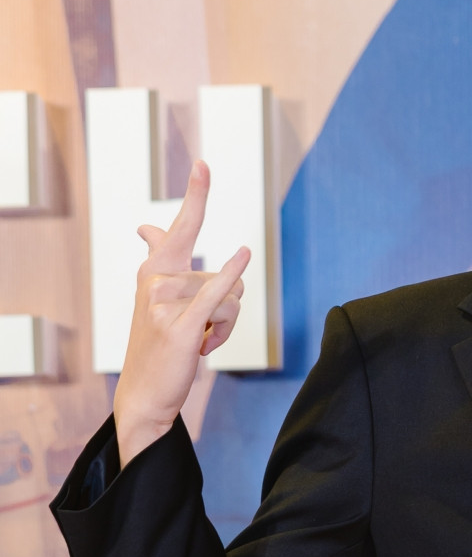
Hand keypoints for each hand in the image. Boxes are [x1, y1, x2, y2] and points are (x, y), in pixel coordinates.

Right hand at [113, 160, 250, 466]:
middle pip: (225, 280)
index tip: (204, 163)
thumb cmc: (158, 343)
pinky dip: (230, 278)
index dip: (197, 193)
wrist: (143, 393)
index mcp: (154, 270)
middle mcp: (156, 280)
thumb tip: (146, 226)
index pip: (182, 226)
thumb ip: (159, 257)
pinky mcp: (180, 327)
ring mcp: (165, 303)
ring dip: (224, 329)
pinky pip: (215, 296)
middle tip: (201, 333)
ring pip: (229, 301)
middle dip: (226, 310)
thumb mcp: (157, 298)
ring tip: (198, 344)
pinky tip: (243, 255)